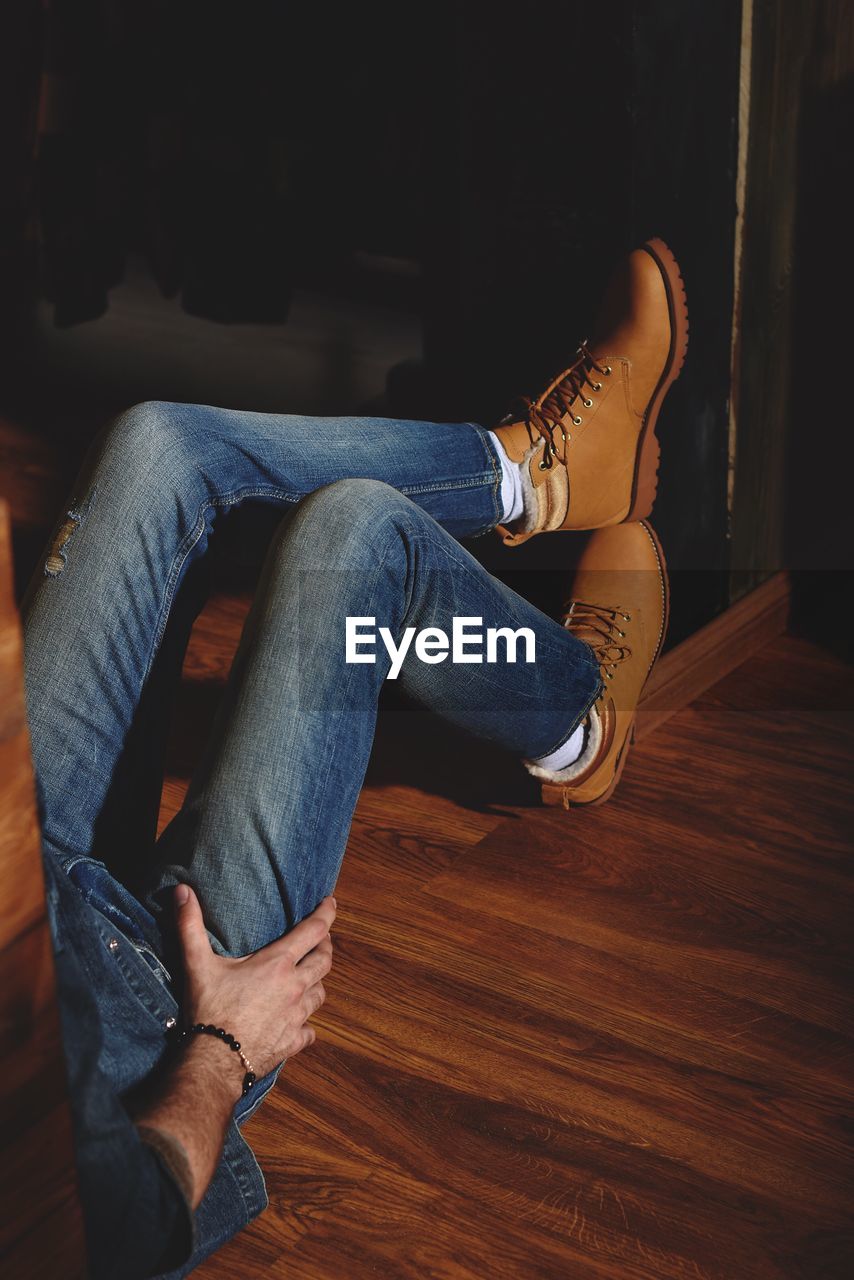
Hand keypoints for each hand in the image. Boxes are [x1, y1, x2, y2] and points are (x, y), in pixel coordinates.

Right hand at [173, 884, 335, 1080]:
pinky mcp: (292, 1042)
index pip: (314, 931)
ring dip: (318, 983)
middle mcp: (294, 987)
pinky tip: (301, 1025)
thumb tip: (182, 890)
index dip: (326, 914)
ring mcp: (296, 1016)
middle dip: (326, 946)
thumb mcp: (197, 963)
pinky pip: (309, 1031)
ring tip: (311, 978)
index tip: (331, 903)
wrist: (214, 1061)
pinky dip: (307, 1025)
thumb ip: (190, 925)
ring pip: (320, 994)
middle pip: (324, 961)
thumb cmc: (209, 1009)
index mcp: (278, 964)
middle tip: (322, 939)